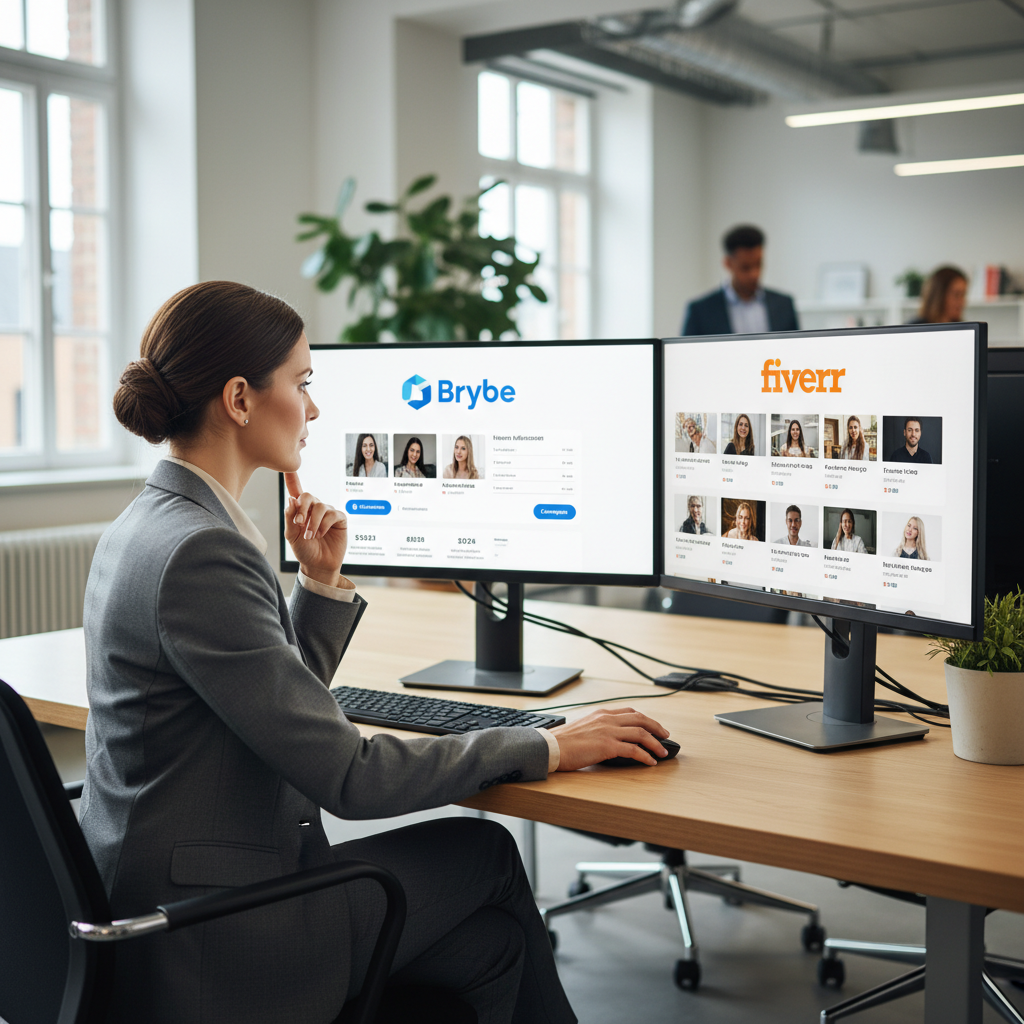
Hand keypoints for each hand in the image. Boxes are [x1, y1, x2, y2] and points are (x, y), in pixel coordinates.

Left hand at [284, 472, 347, 585]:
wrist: (318, 565)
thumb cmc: (304, 550)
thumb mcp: (291, 536)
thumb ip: (290, 518)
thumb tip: (291, 500)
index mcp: (300, 510)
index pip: (296, 490)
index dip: (292, 478)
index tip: (288, 467)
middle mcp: (314, 508)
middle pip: (308, 496)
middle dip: (302, 509)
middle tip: (299, 524)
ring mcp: (327, 513)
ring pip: (320, 507)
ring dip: (313, 522)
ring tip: (311, 536)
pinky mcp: (339, 519)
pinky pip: (332, 515)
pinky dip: (324, 525)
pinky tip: (321, 534)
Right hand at [550, 707, 670, 770]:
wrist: (551, 747)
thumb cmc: (562, 742)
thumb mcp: (582, 727)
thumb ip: (597, 728)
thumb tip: (607, 739)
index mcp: (601, 714)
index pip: (629, 712)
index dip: (645, 719)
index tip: (653, 725)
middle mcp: (607, 719)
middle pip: (640, 719)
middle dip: (656, 727)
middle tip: (666, 736)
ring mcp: (608, 732)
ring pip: (641, 733)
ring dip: (655, 743)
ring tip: (663, 751)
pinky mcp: (607, 746)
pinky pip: (633, 750)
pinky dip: (645, 756)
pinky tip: (650, 762)